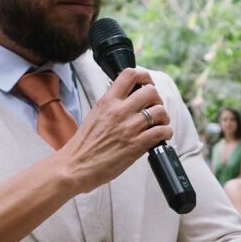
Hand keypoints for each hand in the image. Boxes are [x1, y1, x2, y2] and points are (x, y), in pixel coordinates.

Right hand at [60, 69, 171, 192]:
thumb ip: (111, 106)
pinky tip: (161, 136)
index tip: (147, 84)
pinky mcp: (136, 145)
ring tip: (159, 123)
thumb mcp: (94, 116)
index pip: (129, 74)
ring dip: (163, 117)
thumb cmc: (82, 146)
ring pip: (159, 111)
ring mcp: (128, 128)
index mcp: (106, 102)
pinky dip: (166, 132)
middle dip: (157, 99)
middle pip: (150, 91)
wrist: (74, 167)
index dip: (144, 76)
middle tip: (154, 108)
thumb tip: (128, 101)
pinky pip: (161, 132)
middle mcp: (118, 111)